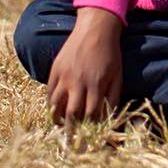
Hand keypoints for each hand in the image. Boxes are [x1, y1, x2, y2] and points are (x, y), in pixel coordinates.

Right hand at [47, 6, 123, 124]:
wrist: (96, 29)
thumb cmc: (110, 53)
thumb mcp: (117, 76)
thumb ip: (113, 98)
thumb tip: (108, 118)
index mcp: (96, 85)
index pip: (90, 115)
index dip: (89, 127)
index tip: (89, 134)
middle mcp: (78, 82)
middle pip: (71, 113)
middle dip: (71, 128)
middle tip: (72, 138)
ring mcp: (65, 75)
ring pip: (56, 104)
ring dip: (57, 118)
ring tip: (60, 126)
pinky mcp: (56, 69)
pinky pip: (49, 91)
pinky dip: (50, 103)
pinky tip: (54, 109)